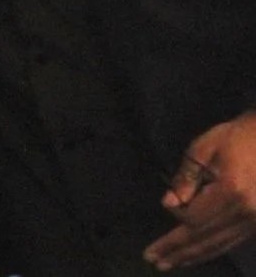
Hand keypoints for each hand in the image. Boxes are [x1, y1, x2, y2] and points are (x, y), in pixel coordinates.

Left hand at [146, 112, 255, 269]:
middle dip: (177, 250)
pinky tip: (199, 255)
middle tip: (153, 260)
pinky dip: (213, 250)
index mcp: (231, 192)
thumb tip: (170, 205)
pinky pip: (233, 241)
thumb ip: (186, 177)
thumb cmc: (237, 136)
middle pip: (205, 237)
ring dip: (194, 255)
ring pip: (220, 244)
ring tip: (171, 263)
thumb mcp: (204, 147)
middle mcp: (246, 212)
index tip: (166, 204)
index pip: (194, 216)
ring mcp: (255, 220)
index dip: (176, 214)